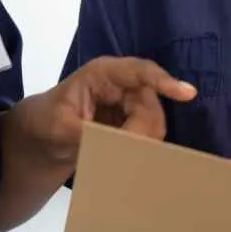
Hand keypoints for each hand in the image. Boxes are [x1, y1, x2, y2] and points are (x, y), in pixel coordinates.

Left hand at [24, 57, 196, 164]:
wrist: (43, 137)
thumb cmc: (46, 121)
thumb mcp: (60, 127)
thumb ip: (90, 134)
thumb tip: (120, 144)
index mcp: (102, 74)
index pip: (139, 72)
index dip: (164, 81)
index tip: (188, 93)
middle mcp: (121, 85)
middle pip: (151, 104)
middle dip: (143, 129)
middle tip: (124, 153)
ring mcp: (130, 103)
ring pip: (153, 122)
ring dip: (142, 142)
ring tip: (116, 156)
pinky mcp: (133, 121)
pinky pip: (148, 134)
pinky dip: (141, 148)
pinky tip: (127, 159)